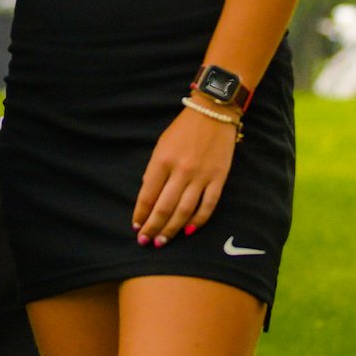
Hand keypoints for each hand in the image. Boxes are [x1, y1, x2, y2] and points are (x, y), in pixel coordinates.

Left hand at [130, 106, 237, 245]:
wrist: (213, 113)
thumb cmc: (183, 129)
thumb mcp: (161, 145)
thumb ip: (155, 170)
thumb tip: (148, 195)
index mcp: (162, 160)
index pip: (148, 194)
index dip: (141, 213)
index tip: (136, 227)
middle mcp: (181, 170)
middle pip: (165, 207)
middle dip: (153, 227)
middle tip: (146, 242)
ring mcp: (201, 176)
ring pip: (184, 211)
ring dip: (172, 229)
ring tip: (162, 241)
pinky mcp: (218, 179)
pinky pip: (208, 206)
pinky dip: (198, 221)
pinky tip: (189, 231)